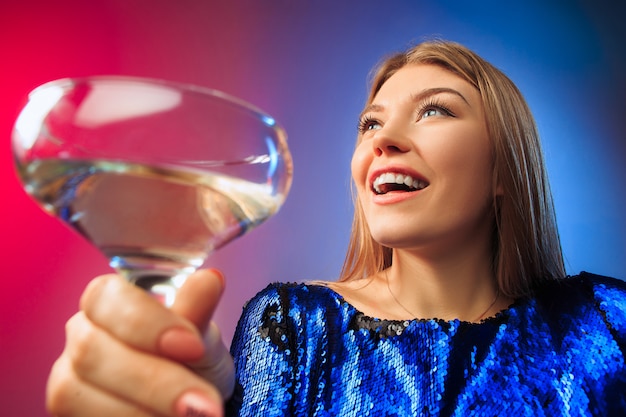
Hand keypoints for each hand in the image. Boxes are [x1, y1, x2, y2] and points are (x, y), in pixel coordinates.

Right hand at [46, 269, 233, 416]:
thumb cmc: (191, 360)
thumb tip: (210, 280)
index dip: (147, 323)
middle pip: (91, 351)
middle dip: (155, 382)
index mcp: (106, 300)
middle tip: (205, 405)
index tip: (193, 346)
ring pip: (77, 395)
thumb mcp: (201, 337)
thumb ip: (198, 312)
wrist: (189, 405)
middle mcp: (79, 336)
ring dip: (144, 412)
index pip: (107, 297)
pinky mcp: (67, 416)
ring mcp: (66, 380)